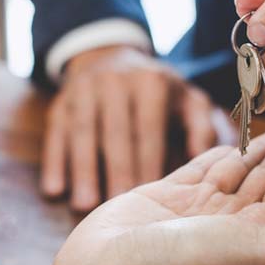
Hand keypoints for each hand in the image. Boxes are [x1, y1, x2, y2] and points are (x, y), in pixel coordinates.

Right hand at [41, 45, 234, 210]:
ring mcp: (84, 91)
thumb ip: (203, 126)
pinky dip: (54, 162)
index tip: (151, 199)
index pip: (149, 130)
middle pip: (114, 134)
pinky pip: (56, 134)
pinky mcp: (60, 103)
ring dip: (82, 171)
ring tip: (85, 206)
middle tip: (117, 209)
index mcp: (151, 84)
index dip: (147, 164)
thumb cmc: (158, 90)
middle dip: (115, 172)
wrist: (110, 55)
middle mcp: (115, 83)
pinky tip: (54, 190)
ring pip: (82, 134)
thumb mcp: (187, 98)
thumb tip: (211, 160)